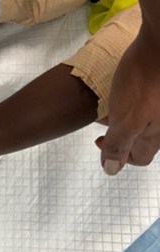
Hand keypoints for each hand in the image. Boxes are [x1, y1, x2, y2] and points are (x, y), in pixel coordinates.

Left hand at [97, 27, 159, 174]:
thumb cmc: (143, 81)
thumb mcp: (126, 118)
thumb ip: (119, 144)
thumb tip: (112, 170)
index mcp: (156, 134)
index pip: (140, 158)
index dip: (119, 157)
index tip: (98, 141)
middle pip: (144, 140)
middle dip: (122, 135)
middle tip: (103, 121)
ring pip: (145, 120)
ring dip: (126, 117)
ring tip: (111, 103)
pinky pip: (148, 103)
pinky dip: (134, 102)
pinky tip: (125, 88)